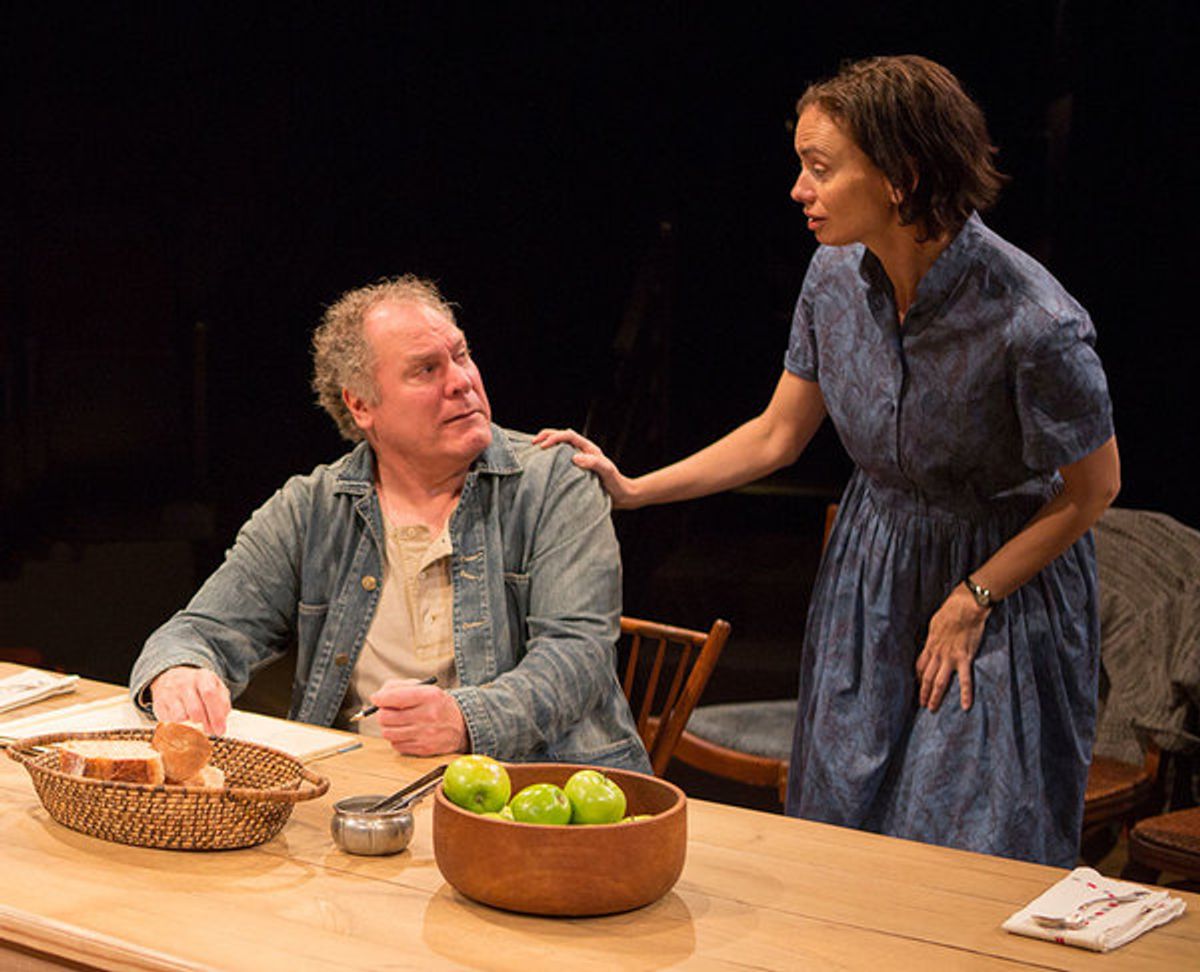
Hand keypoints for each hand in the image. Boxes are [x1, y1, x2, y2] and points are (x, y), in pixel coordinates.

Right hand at [149, 666, 230, 734]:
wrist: (172, 678)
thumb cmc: (199, 687)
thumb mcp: (215, 687)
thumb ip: (222, 702)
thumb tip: (221, 722)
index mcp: (202, 676)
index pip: (210, 694)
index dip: (216, 715)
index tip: (221, 731)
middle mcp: (185, 683)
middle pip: (196, 709)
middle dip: (205, 724)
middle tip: (210, 731)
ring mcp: (170, 693)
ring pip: (181, 717)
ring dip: (191, 725)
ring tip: (196, 722)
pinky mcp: (159, 704)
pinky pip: (169, 722)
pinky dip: (178, 726)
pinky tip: (184, 722)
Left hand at [371, 679, 467, 755]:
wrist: (462, 725)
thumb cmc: (438, 705)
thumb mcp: (425, 689)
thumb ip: (400, 688)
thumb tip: (377, 697)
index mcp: (429, 696)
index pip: (396, 697)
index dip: (381, 698)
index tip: (376, 698)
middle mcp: (428, 715)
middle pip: (386, 717)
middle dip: (383, 712)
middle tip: (388, 710)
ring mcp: (425, 734)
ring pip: (388, 732)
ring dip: (388, 726)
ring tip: (397, 722)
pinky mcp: (423, 749)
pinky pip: (396, 745)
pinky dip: (396, 738)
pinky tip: (405, 732)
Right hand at [531, 428, 638, 507]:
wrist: (621, 496)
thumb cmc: (615, 484)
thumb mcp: (607, 472)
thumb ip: (594, 463)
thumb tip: (575, 458)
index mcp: (589, 448)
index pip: (568, 436)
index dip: (554, 438)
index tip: (543, 447)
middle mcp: (582, 451)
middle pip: (562, 436)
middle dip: (546, 436)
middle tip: (533, 444)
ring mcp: (578, 460)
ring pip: (559, 447)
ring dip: (547, 445)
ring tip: (533, 451)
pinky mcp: (575, 470)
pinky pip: (560, 460)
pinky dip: (549, 459)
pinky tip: (542, 465)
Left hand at [914, 585, 989, 712]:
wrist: (965, 607)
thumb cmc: (950, 610)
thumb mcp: (935, 623)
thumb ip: (934, 635)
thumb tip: (933, 640)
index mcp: (930, 645)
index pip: (920, 665)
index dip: (918, 677)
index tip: (918, 685)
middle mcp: (937, 654)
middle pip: (926, 677)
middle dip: (923, 691)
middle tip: (922, 704)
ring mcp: (950, 658)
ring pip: (939, 682)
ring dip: (935, 696)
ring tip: (932, 709)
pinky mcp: (964, 658)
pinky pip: (965, 680)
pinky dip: (965, 694)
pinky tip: (966, 706)